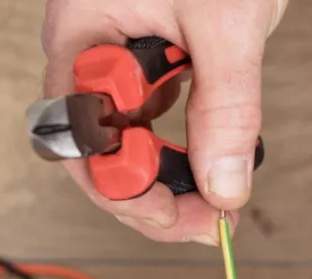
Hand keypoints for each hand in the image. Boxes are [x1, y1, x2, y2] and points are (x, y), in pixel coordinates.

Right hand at [41, 0, 287, 242]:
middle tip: (208, 224)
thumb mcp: (226, 21)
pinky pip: (158, 129)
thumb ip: (227, 108)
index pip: (87, 144)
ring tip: (215, 206)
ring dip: (171, 186)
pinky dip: (187, 157)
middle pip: (103, 160)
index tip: (180, 213)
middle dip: (153, 202)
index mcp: (85, 37)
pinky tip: (213, 167)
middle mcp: (94, 57)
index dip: (127, 192)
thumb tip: (225, 188)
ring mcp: (121, 65)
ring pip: (131, 151)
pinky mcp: (153, 68)